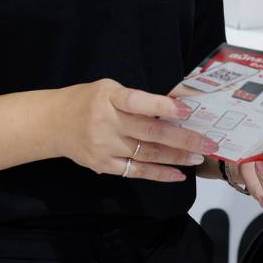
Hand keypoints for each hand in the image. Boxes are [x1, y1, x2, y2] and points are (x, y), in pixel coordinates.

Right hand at [51, 80, 218, 182]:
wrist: (53, 123)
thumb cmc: (87, 101)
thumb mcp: (108, 89)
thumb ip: (136, 99)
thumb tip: (174, 109)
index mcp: (108, 97)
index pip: (137, 101)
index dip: (162, 106)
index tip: (186, 110)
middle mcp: (107, 122)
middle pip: (150, 132)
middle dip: (184, 138)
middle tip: (209, 142)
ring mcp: (105, 146)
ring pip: (147, 154)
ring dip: (177, 157)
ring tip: (199, 156)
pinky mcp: (104, 165)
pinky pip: (136, 171)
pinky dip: (159, 173)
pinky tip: (178, 174)